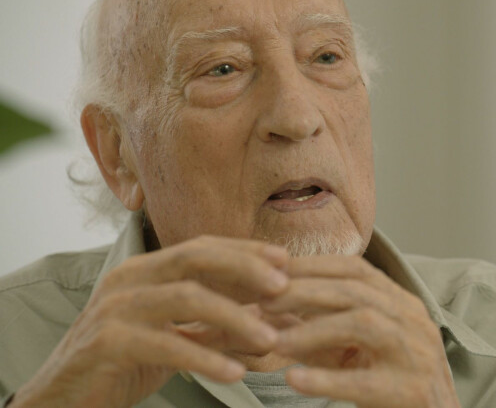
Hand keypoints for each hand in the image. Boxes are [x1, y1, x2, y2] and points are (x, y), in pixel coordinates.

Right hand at [11, 236, 287, 407]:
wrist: (64, 399)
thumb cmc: (124, 364)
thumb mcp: (180, 341)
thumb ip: (222, 331)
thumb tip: (277, 328)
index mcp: (146, 270)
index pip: (203, 247)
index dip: (246, 251)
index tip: (286, 260)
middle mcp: (129, 278)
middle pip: (195, 257)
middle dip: (245, 268)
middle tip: (284, 287)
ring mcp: (115, 307)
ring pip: (185, 297)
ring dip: (234, 317)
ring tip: (270, 340)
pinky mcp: (105, 342)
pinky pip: (165, 344)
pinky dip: (205, 357)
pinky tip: (235, 373)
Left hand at [262, 255, 460, 407]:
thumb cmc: (394, 387)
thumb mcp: (356, 351)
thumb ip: (317, 331)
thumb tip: (265, 314)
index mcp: (402, 304)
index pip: (356, 270)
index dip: (312, 266)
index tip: (271, 269)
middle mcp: (412, 321)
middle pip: (354, 291)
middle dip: (304, 291)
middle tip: (263, 300)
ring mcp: (415, 354)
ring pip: (363, 324)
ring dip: (313, 329)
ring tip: (275, 341)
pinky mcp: (412, 390)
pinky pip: (364, 382)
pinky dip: (326, 379)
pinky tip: (295, 379)